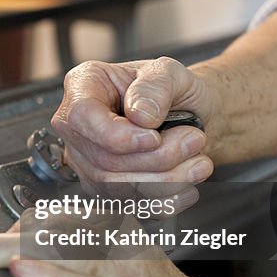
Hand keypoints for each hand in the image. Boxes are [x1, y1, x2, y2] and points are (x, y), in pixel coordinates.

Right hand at [52, 58, 214, 186]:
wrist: (189, 118)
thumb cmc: (173, 91)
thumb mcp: (171, 72)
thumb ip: (156, 85)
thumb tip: (141, 115)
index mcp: (84, 86)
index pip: (81, 117)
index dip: (117, 135)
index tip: (154, 138)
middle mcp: (77, 127)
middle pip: (103, 159)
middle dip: (157, 158)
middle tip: (194, 140)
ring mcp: (87, 161)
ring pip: (117, 186)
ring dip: (166, 180)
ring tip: (199, 161)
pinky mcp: (104, 189)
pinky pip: (129, 204)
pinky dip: (164, 200)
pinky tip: (188, 185)